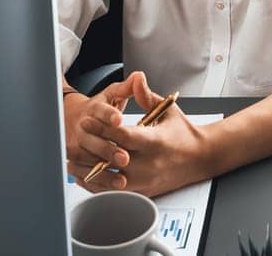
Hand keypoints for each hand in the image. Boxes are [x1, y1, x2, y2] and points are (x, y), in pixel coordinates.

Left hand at [71, 72, 214, 197]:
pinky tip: (85, 178)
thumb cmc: (183, 132)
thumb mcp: (168, 110)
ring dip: (89, 172)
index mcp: (156, 142)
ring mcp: (147, 181)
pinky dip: (98, 187)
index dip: (103, 129)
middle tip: (72, 141)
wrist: (201, 158)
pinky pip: (115, 193)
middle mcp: (151, 164)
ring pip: (110, 182)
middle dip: (90, 150)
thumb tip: (136, 78)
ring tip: (70, 163)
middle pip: (113, 161)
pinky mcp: (144, 192)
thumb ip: (147, 96)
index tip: (86, 120)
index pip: (124, 136)